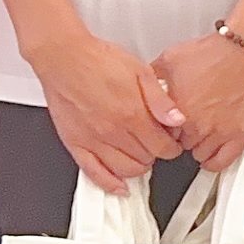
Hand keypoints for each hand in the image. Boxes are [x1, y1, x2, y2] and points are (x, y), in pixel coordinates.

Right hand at [36, 28, 185, 190]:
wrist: (64, 58)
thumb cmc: (99, 60)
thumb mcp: (140, 71)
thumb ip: (160, 100)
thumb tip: (178, 120)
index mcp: (132, 114)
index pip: (162, 147)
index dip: (172, 147)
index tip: (172, 143)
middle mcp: (113, 132)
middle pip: (145, 160)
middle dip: (156, 155)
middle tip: (156, 144)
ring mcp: (93, 141)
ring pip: (124, 171)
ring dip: (138, 168)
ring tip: (141, 157)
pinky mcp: (75, 144)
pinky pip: (93, 173)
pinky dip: (109, 184)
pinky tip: (119, 186)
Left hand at [153, 33, 243, 171]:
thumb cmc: (213, 51)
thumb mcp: (169, 59)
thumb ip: (152, 79)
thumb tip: (140, 89)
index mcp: (175, 110)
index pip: (159, 134)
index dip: (164, 127)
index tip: (169, 124)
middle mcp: (196, 124)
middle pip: (178, 145)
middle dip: (180, 134)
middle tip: (186, 122)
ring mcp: (219, 131)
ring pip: (199, 154)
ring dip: (197, 145)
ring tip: (200, 131)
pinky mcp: (240, 134)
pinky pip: (222, 162)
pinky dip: (214, 162)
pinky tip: (211, 154)